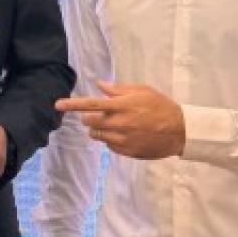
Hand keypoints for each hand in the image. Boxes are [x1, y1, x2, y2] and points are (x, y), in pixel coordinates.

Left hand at [56, 81, 185, 159]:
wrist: (179, 131)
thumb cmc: (161, 106)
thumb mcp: (142, 91)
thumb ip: (119, 89)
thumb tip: (100, 85)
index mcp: (123, 105)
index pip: (91, 104)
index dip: (73, 104)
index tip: (57, 105)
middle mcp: (120, 123)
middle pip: (90, 122)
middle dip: (88, 118)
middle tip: (97, 115)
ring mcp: (123, 139)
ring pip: (97, 135)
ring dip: (98, 130)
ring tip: (112, 124)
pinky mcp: (127, 151)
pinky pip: (109, 146)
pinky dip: (110, 139)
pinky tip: (124, 134)